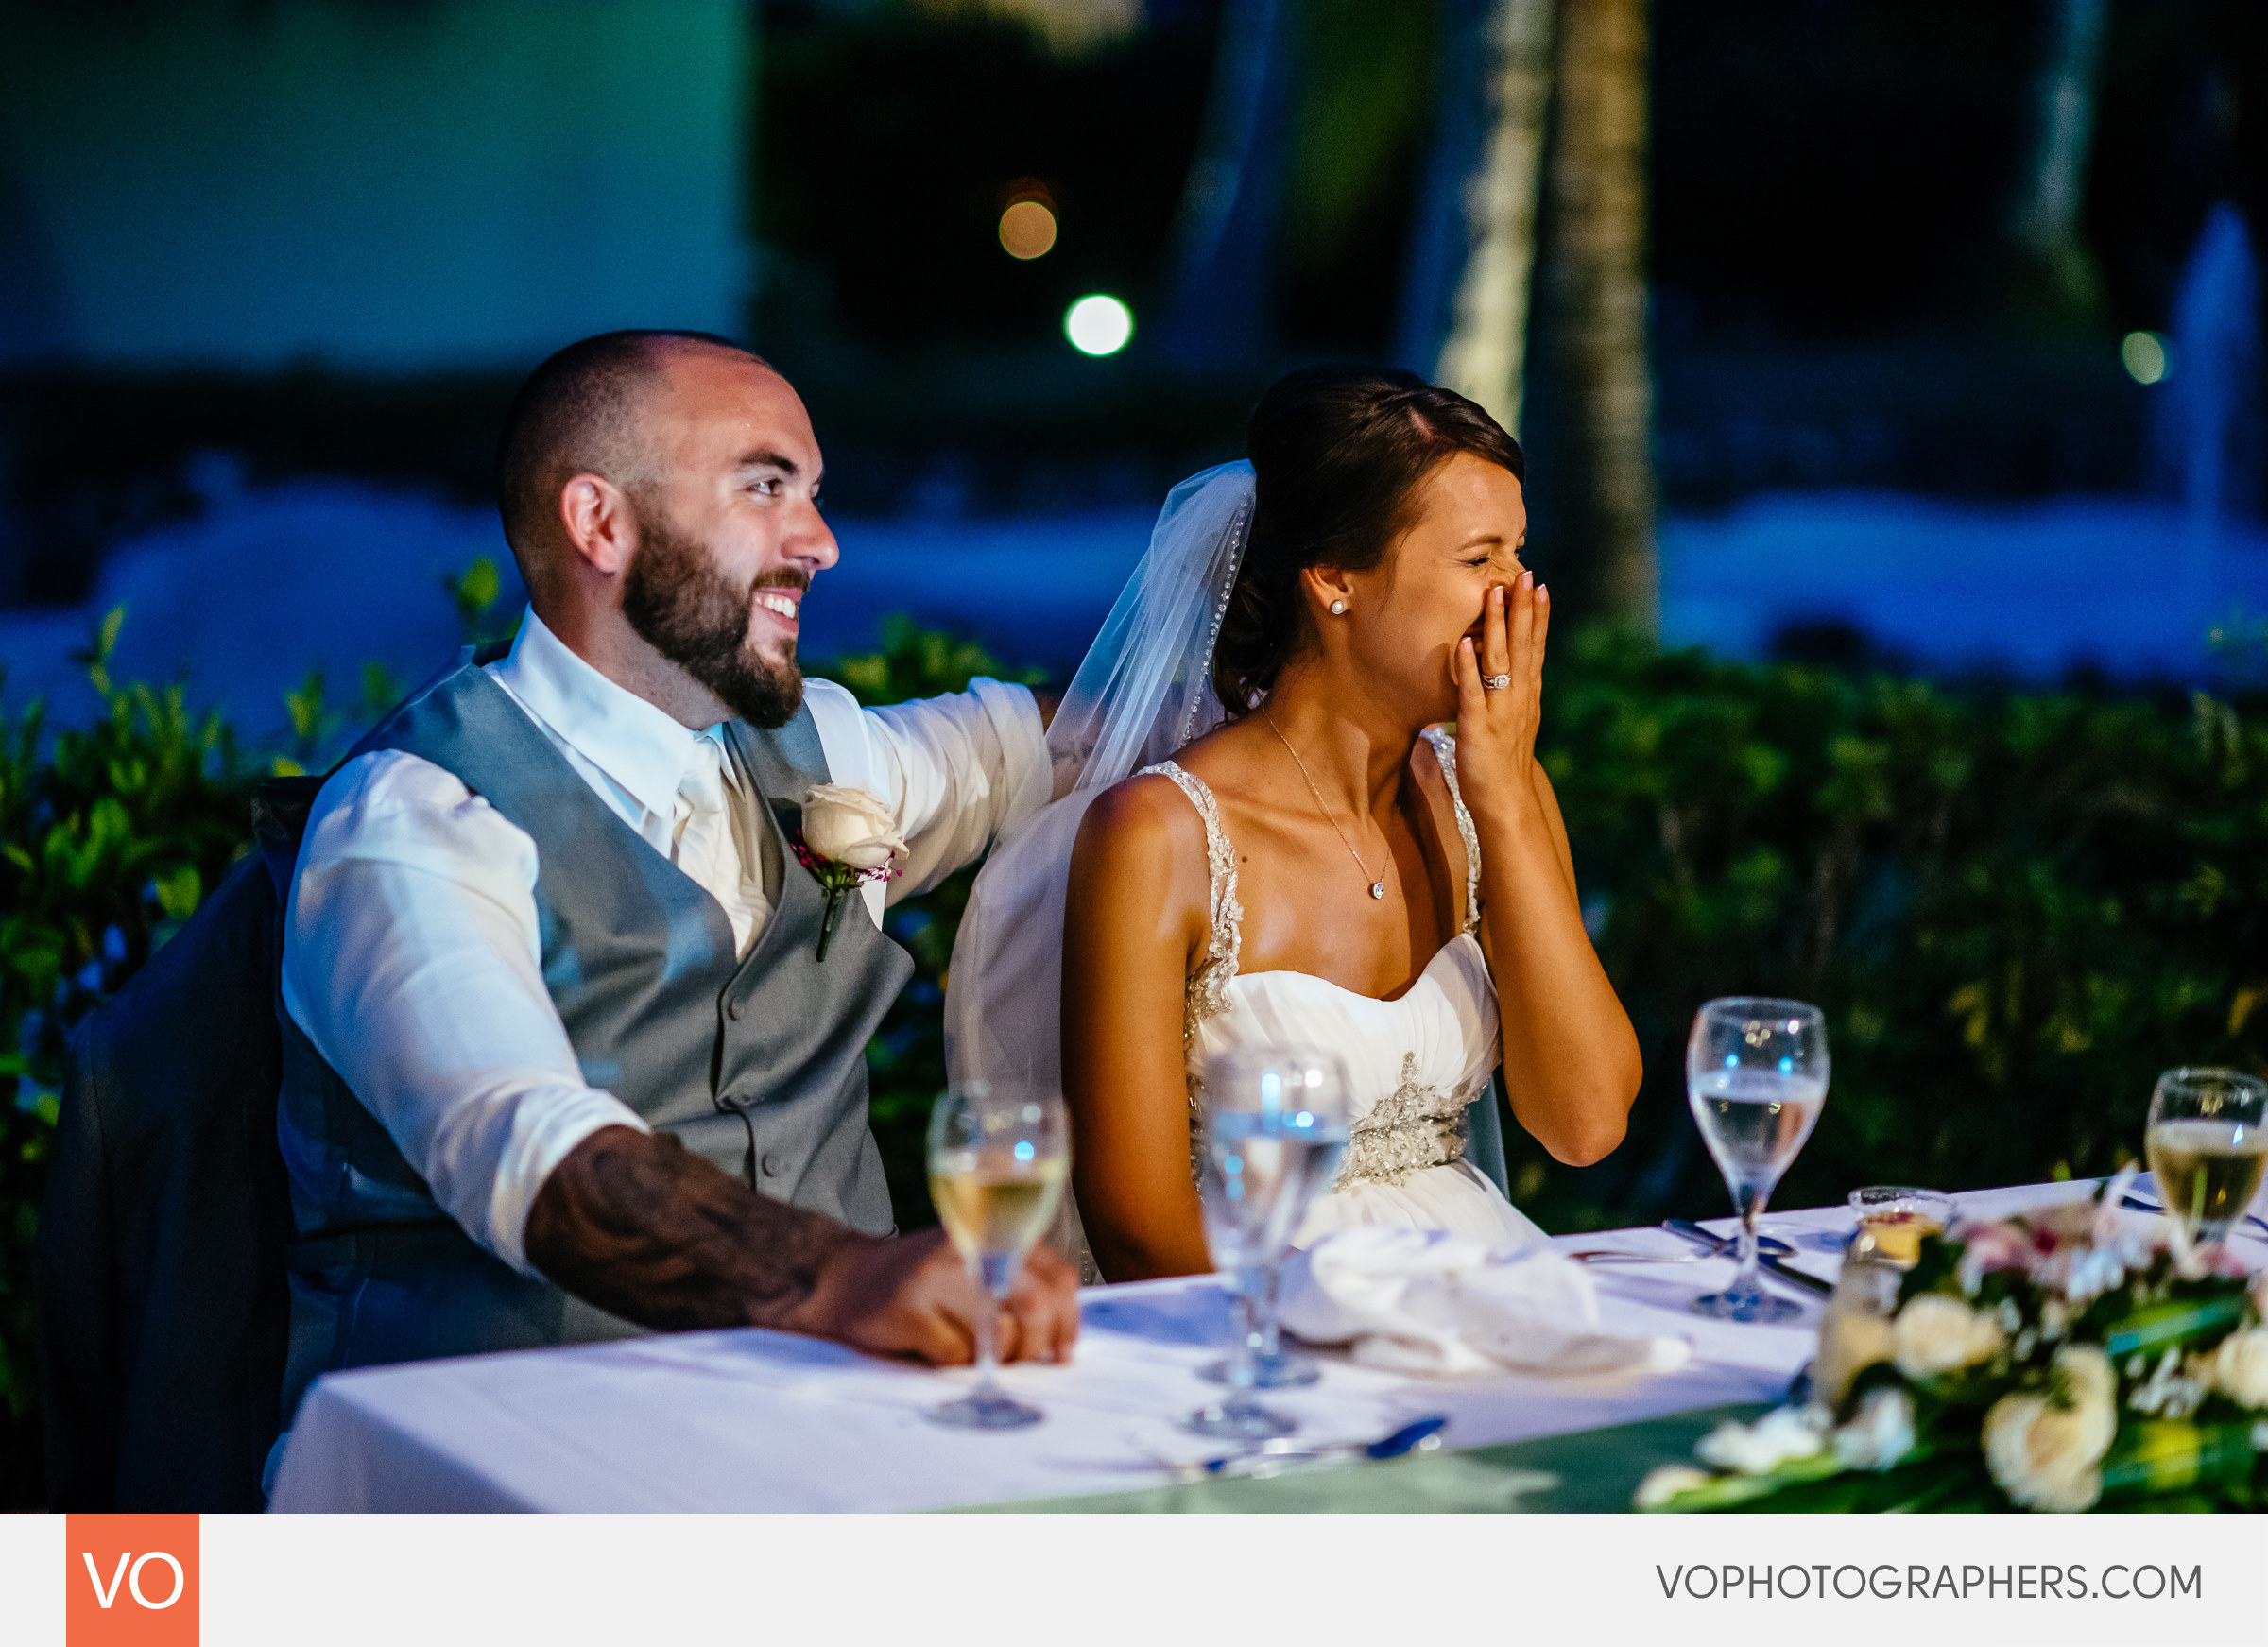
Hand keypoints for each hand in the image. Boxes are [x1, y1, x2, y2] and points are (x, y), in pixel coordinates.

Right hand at [788, 1229, 1081, 1365]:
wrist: (842, 1280)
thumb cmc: (920, 1283)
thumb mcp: (972, 1265)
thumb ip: (1016, 1281)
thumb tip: (1062, 1329)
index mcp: (990, 1234)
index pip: (1057, 1276)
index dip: (1068, 1320)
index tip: (1062, 1349)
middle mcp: (966, 1248)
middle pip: (1035, 1305)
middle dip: (1036, 1345)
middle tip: (1022, 1359)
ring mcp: (935, 1276)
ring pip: (997, 1335)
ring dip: (993, 1358)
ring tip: (972, 1350)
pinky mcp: (908, 1308)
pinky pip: (955, 1354)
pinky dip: (953, 1363)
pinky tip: (933, 1347)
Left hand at [1450, 570, 1549, 823]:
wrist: (1507, 802)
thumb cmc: (1504, 762)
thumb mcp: (1514, 720)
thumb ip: (1511, 693)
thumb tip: (1503, 667)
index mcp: (1527, 695)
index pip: (1535, 647)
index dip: (1538, 616)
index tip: (1539, 585)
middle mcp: (1518, 698)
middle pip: (1522, 646)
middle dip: (1523, 609)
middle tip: (1525, 574)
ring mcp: (1499, 712)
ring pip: (1499, 662)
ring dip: (1496, 627)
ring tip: (1495, 594)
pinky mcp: (1477, 729)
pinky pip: (1471, 694)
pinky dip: (1467, 669)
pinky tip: (1465, 645)